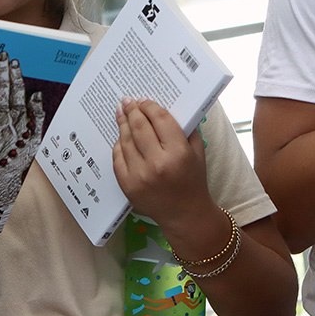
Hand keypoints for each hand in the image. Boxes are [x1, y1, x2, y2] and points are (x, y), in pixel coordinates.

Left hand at [112, 98, 214, 226]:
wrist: (185, 214)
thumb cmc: (193, 180)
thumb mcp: (197, 152)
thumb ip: (186, 129)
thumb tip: (164, 108)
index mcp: (178, 153)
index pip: (160, 119)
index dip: (150, 106)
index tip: (144, 100)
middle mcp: (157, 163)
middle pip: (139, 127)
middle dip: (132, 110)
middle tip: (128, 101)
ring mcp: (139, 175)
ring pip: (126, 140)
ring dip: (123, 124)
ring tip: (121, 113)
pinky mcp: (127, 185)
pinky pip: (117, 158)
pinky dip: (118, 145)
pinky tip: (121, 137)